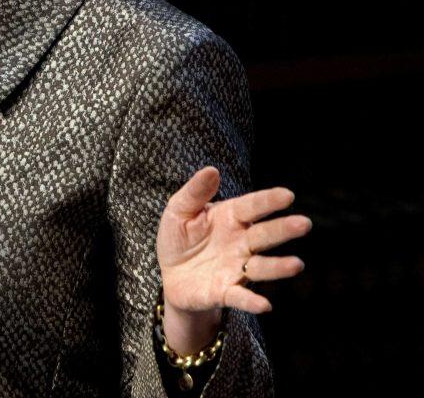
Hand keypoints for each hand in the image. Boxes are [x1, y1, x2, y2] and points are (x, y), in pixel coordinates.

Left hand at [156, 166, 311, 349]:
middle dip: (284, 229)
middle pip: (264, 235)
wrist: (171, 274)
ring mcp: (237, 268)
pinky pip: (241, 296)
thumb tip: (212, 170)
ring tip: (296, 264)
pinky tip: (264, 305)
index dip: (268, 201)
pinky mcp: (226, 292)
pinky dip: (252, 301)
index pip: (252, 207)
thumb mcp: (179, 210)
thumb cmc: (180, 237)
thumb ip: (195, 192)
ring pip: (261, 267)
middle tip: (304, 224)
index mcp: (230, 218)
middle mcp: (241, 243)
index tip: (287, 195)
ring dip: (278, 267)